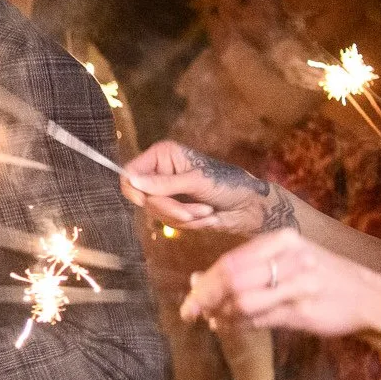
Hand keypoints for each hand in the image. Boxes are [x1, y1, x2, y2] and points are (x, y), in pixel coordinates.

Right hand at [118, 141, 297, 236]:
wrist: (249, 206)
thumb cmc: (227, 184)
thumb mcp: (196, 181)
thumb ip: (163, 184)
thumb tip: (133, 181)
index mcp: (163, 156)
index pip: (131, 172)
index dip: (134, 189)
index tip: (146, 201)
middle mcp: (161, 173)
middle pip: (142, 197)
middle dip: (169, 208)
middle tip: (191, 212)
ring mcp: (167, 193)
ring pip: (155, 213)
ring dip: (183, 217)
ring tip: (205, 211)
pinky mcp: (175, 210)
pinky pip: (168, 223)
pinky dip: (189, 224)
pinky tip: (206, 216)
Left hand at [180, 229, 380, 341]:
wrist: (371, 297)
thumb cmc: (324, 277)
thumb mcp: (288, 261)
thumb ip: (246, 268)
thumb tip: (196, 279)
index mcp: (283, 240)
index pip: (231, 260)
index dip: (205, 281)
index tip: (188, 296)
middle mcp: (289, 258)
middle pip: (232, 279)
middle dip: (205, 298)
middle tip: (189, 312)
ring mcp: (296, 285)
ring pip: (242, 301)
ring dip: (221, 314)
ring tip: (212, 320)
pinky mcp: (302, 311)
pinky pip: (259, 319)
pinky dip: (238, 324)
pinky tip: (228, 326)